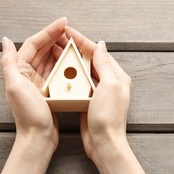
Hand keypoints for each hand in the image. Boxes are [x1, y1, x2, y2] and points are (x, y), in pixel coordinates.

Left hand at [0, 18, 67, 151]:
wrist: (39, 137)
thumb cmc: (29, 115)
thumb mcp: (16, 86)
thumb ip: (9, 62)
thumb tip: (6, 40)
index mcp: (19, 70)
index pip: (34, 44)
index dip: (48, 31)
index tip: (63, 22)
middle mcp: (28, 75)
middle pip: (43, 49)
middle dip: (56, 37)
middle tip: (70, 29)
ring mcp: (39, 82)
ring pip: (51, 59)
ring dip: (61, 49)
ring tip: (73, 41)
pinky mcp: (49, 90)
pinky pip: (57, 72)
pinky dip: (64, 64)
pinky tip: (73, 60)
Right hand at [65, 27, 130, 160]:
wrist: (104, 142)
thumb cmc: (108, 116)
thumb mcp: (109, 86)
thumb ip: (104, 64)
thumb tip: (100, 45)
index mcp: (117, 76)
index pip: (98, 52)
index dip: (82, 40)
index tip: (67, 31)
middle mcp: (109, 82)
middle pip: (90, 60)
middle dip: (75, 48)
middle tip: (58, 39)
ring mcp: (99, 92)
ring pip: (83, 71)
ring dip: (71, 61)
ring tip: (57, 51)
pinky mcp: (89, 101)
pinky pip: (79, 84)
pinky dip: (70, 76)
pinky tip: (60, 72)